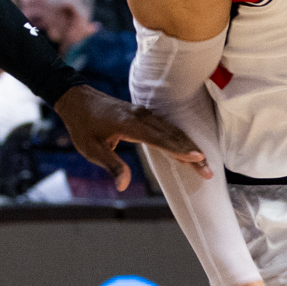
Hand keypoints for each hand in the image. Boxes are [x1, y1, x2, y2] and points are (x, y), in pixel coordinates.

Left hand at [53, 85, 204, 189]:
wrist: (77, 100)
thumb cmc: (83, 125)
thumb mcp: (92, 149)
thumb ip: (111, 166)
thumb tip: (122, 186)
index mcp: (130, 125)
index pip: (161, 139)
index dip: (180, 150)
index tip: (198, 158)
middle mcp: (142, 117)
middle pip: (173, 136)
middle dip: (192, 153)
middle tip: (208, 171)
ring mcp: (144, 114)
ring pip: (173, 130)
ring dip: (189, 146)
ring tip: (204, 163)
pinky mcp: (144, 114)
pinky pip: (167, 127)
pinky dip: (180, 139)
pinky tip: (188, 149)